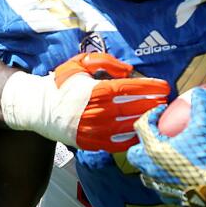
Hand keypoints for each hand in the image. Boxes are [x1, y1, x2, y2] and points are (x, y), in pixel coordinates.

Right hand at [1, 51, 168, 151]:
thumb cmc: (62, 82)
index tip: (165, 87)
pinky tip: (141, 134)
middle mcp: (98, 111)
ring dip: (145, 122)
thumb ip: (106, 62)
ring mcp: (94, 129)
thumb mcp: (81, 63)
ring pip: (128, 128)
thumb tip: (129, 70)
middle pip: (134, 109)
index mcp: (97, 90)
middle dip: (153, 105)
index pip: (131, 88)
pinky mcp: (90, 143)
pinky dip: (131, 140)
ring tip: (157, 118)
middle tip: (166, 103)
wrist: (39, 107)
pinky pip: (116, 144)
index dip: (150, 87)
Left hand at [127, 87, 205, 206]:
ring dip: (151, 163)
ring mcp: (159, 185)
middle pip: (134, 154)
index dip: (151, 114)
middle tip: (158, 137)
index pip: (141, 126)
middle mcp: (151, 169)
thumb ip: (201, 106)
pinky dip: (165, 179)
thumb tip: (199, 92)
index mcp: (153, 150)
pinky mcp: (170, 197)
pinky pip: (161, 187)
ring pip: (145, 173)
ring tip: (166, 156)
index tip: (163, 112)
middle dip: (141, 144)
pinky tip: (178, 173)